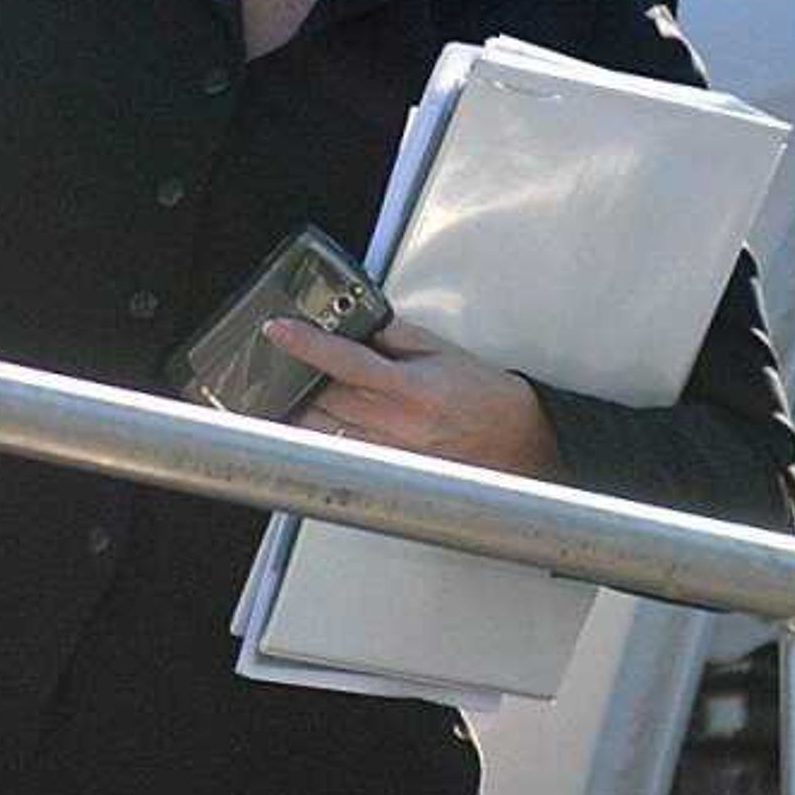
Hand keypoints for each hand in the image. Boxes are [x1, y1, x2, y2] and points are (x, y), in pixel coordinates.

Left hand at [266, 317, 562, 479]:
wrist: (518, 441)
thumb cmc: (484, 395)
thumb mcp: (441, 350)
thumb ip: (394, 334)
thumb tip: (354, 323)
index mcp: (411, 388)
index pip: (346, 361)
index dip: (307, 345)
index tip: (278, 331)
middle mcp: (397, 425)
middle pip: (325, 398)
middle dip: (296, 378)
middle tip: (276, 358)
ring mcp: (390, 454)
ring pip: (324, 432)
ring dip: (298, 411)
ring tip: (286, 391)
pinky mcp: (389, 471)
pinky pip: (339, 453)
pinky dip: (319, 435)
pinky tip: (309, 422)